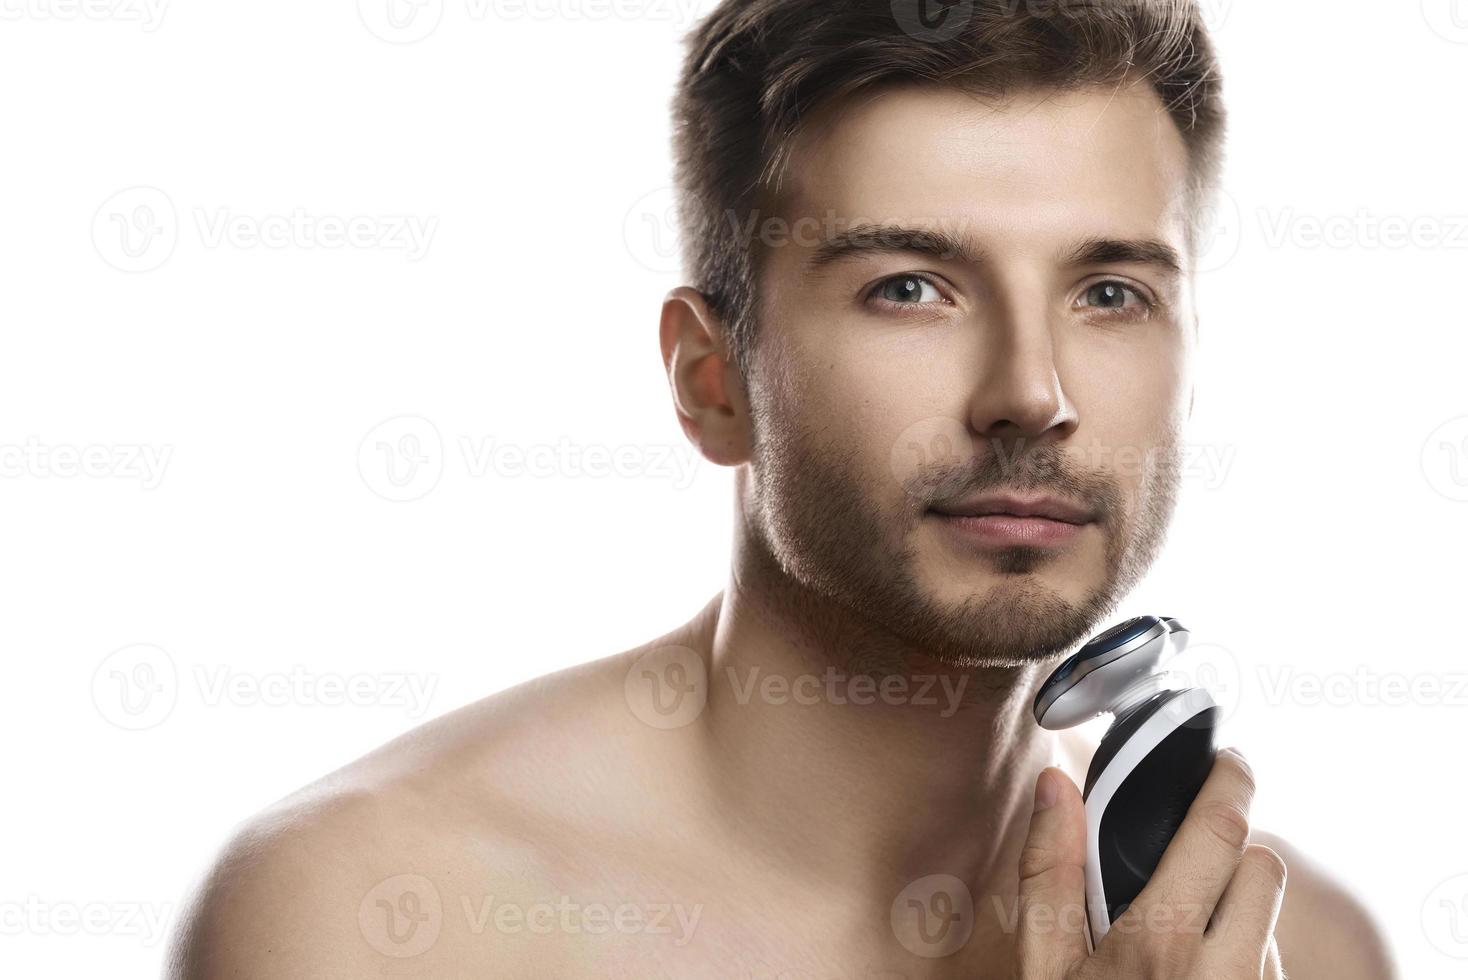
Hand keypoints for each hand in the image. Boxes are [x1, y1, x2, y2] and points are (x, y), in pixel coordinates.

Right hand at [1014, 748, 1287, 978]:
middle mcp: (1227, 969)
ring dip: (1240, 905)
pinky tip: (1199, 970)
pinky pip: (1272, 961)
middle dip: (1234, 848)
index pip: (1220, 832)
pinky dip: (1245, 951)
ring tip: (1186, 928)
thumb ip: (1049, 872)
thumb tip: (1055, 783)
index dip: (1230, 783)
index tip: (1227, 759)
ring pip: (1271, 916)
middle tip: (1190, 858)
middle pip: (1263, 867)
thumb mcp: (1044, 963)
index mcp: (1162, 939)